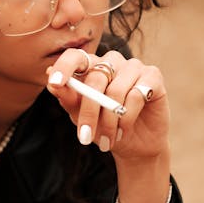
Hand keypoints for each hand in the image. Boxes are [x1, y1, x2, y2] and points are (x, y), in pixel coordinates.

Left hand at [46, 48, 169, 160]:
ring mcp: (134, 66)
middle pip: (96, 78)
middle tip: (85, 137)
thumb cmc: (104, 127)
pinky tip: (124, 130)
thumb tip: (50, 79)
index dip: (64, 67)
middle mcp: (112, 62)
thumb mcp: (80, 116)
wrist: (133, 146)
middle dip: (89, 112)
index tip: (54, 83)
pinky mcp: (153, 76)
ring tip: (108, 138)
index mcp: (91, 66)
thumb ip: (68, 98)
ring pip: (116, 90)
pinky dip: (127, 118)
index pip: (75, 56)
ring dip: (110, 121)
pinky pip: (136, 95)